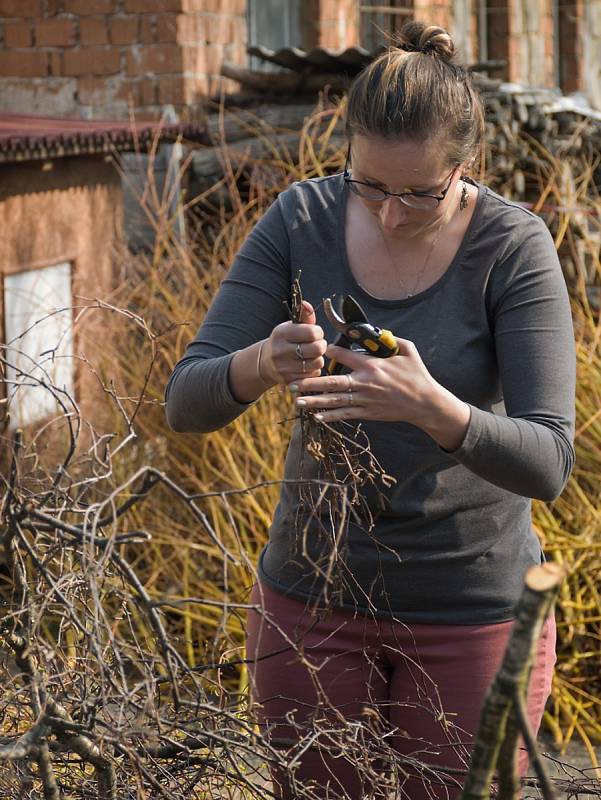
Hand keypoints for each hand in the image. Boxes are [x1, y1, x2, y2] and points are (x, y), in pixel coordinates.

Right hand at [261, 301, 327, 385]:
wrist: (266, 363)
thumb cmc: (283, 341)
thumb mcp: (290, 326)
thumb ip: (303, 316)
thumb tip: (307, 304)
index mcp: (281, 333)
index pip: (311, 332)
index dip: (318, 332)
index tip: (315, 333)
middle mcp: (280, 351)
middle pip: (317, 348)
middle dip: (321, 345)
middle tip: (316, 345)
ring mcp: (284, 368)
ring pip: (317, 362)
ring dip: (318, 358)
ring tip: (311, 355)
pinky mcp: (289, 380)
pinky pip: (313, 374)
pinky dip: (313, 370)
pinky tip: (305, 365)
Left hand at [290, 338, 441, 426]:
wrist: (425, 403)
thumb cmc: (417, 375)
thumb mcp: (408, 350)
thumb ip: (392, 339)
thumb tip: (377, 331)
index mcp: (373, 365)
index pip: (345, 356)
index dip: (330, 352)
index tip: (319, 349)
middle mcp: (365, 383)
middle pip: (333, 382)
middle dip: (311, 383)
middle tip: (293, 383)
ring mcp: (366, 400)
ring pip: (335, 401)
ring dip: (315, 401)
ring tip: (297, 401)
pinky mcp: (368, 413)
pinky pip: (346, 415)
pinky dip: (331, 416)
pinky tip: (316, 416)